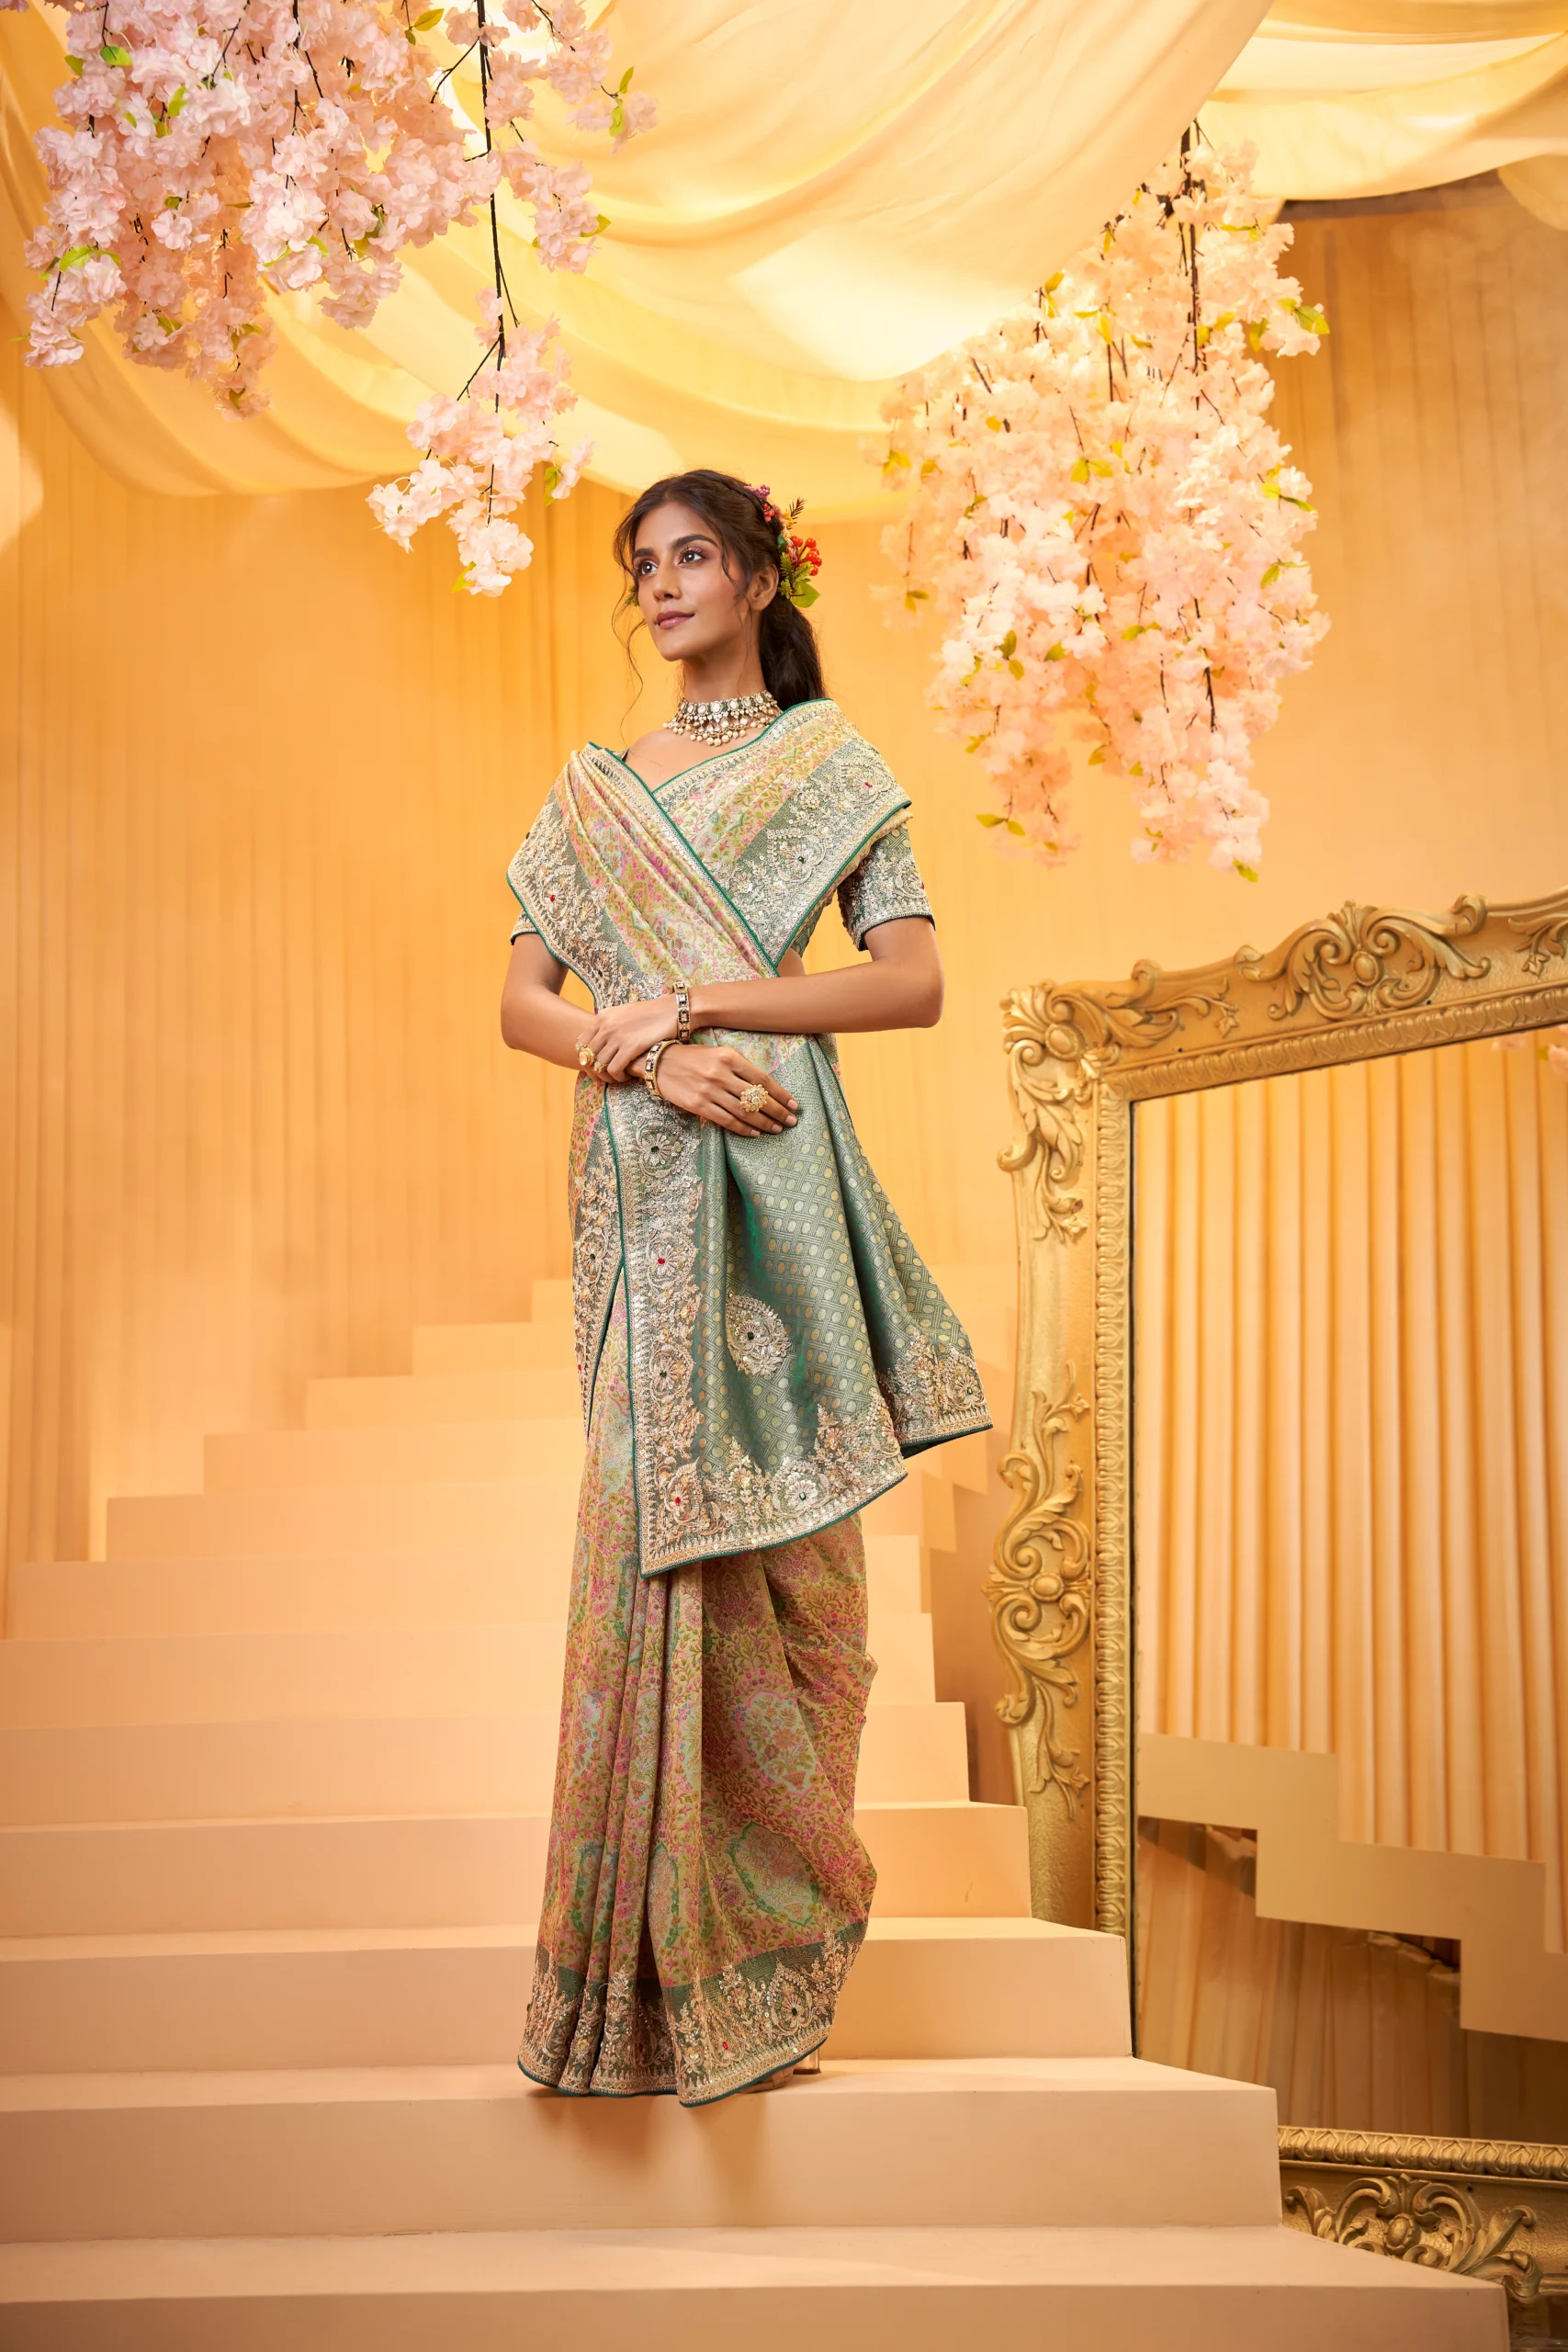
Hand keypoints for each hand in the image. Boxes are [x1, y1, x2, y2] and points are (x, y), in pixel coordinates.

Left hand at [576, 995, 676, 1082]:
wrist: (671, 1011)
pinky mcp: (629, 1047)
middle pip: (588, 1056)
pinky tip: (625, 1077)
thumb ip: (609, 1024)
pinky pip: (613, 1069)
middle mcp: (605, 1026)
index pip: (581, 1043)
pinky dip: (617, 1077)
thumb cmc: (650, 1014)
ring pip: (599, 1065)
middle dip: (594, 1070)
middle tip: (604, 1076)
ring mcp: (616, 1036)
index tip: (595, 1065)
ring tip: (616, 1078)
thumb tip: (599, 1041)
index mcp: (602, 1017)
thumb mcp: (623, 1013)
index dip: (585, 1058)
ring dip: (606, 1075)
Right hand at [654, 1044, 797, 1135]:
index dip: (781, 1094)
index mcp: (729, 1057)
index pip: (762, 1079)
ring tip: (776, 1129)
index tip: (793, 1105)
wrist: (660, 1062)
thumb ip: (740, 1068)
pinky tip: (754, 1133)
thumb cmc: (693, 1057)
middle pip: (757, 1098)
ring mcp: (709, 1091)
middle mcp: (721, 1073)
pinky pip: (726, 1121)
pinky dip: (743, 1129)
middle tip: (790, 1122)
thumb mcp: (719, 1053)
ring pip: (744, 1112)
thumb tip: (765, 1089)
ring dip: (764, 1123)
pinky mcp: (698, 1105)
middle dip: (777, 1112)